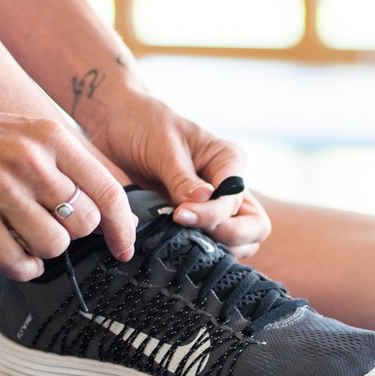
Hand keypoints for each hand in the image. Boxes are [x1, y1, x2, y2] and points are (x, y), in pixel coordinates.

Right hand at [0, 92, 135, 280]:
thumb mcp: (36, 134)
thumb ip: (72, 169)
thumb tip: (113, 217)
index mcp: (53, 138)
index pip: (108, 192)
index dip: (122, 228)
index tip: (122, 247)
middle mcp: (30, 161)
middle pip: (83, 224)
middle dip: (74, 233)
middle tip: (52, 224)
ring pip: (52, 245)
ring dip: (45, 250)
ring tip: (28, 235)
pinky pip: (14, 261)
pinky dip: (23, 268)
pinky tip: (17, 256)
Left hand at [85, 90, 270, 258]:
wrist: (119, 124)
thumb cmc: (143, 126)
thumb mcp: (163, 148)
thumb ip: (183, 179)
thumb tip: (205, 200)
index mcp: (229, 160)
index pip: (235, 199)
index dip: (212, 214)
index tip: (179, 214)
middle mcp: (229, 184)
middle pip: (255, 226)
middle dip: (231, 237)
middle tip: (194, 236)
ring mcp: (216, 203)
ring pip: (240, 240)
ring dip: (220, 248)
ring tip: (184, 242)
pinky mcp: (197, 217)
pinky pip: (213, 242)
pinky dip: (203, 250)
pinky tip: (177, 247)